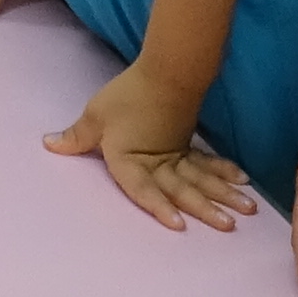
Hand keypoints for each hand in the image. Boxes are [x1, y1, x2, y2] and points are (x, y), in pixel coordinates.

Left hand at [48, 61, 254, 231]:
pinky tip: (242, 181)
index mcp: (131, 160)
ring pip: (202, 178)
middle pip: (183, 188)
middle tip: (229, 226)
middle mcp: (158, 162)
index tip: (179, 225)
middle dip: (207, 208)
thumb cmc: (127, 95)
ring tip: (248, 210)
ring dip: (224, 194)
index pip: (144, 189)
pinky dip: (224, 172)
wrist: (164, 70)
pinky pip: (208, 163)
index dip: (159, 208)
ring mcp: (177, 154)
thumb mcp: (95, 116)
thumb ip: (75, 137)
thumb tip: (50, 145)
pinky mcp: (187, 143)